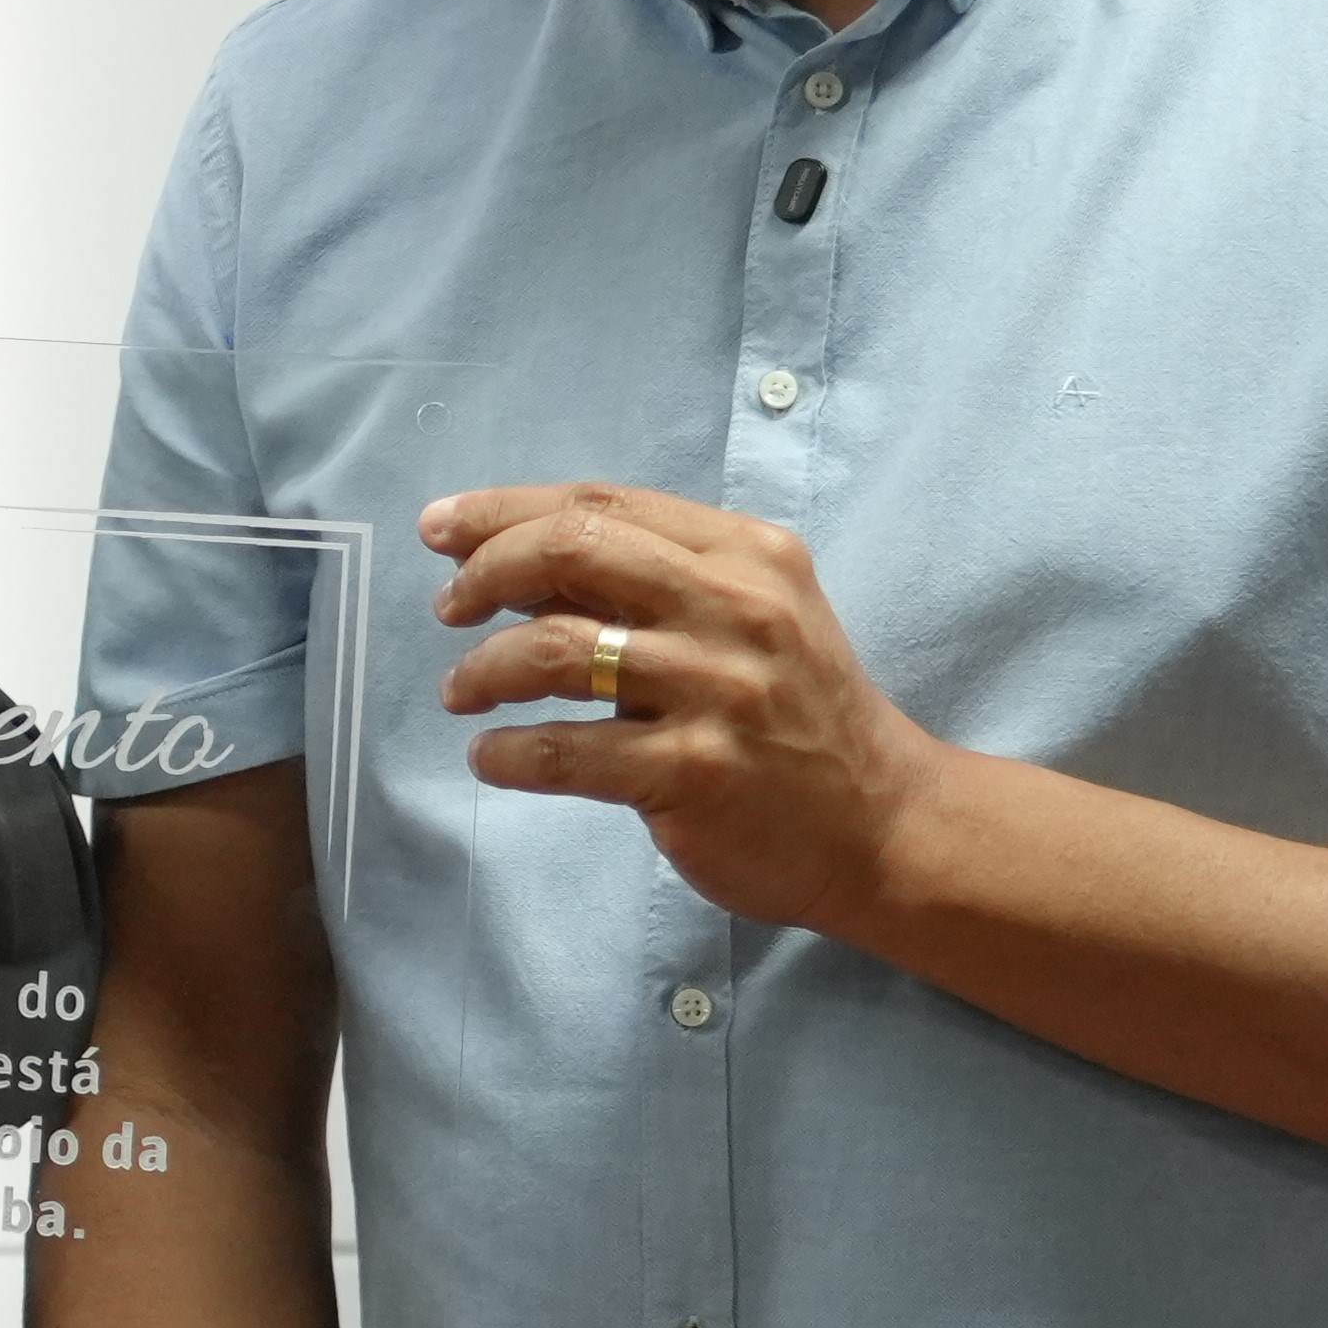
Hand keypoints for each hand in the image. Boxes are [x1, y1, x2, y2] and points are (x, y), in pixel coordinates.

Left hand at [424, 478, 950, 931]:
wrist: (885, 825)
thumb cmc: (799, 714)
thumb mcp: (751, 619)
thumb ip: (653, 583)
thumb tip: (514, 563)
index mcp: (747, 552)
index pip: (603, 502)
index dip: (505, 510)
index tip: (442, 529)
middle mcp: (736, 607)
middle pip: (572, 548)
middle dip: (485, 569)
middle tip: (448, 608)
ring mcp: (717, 690)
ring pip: (555, 650)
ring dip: (483, 669)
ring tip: (461, 692)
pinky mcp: (694, 772)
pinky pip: (565, 751)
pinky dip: (508, 753)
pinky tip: (493, 758)